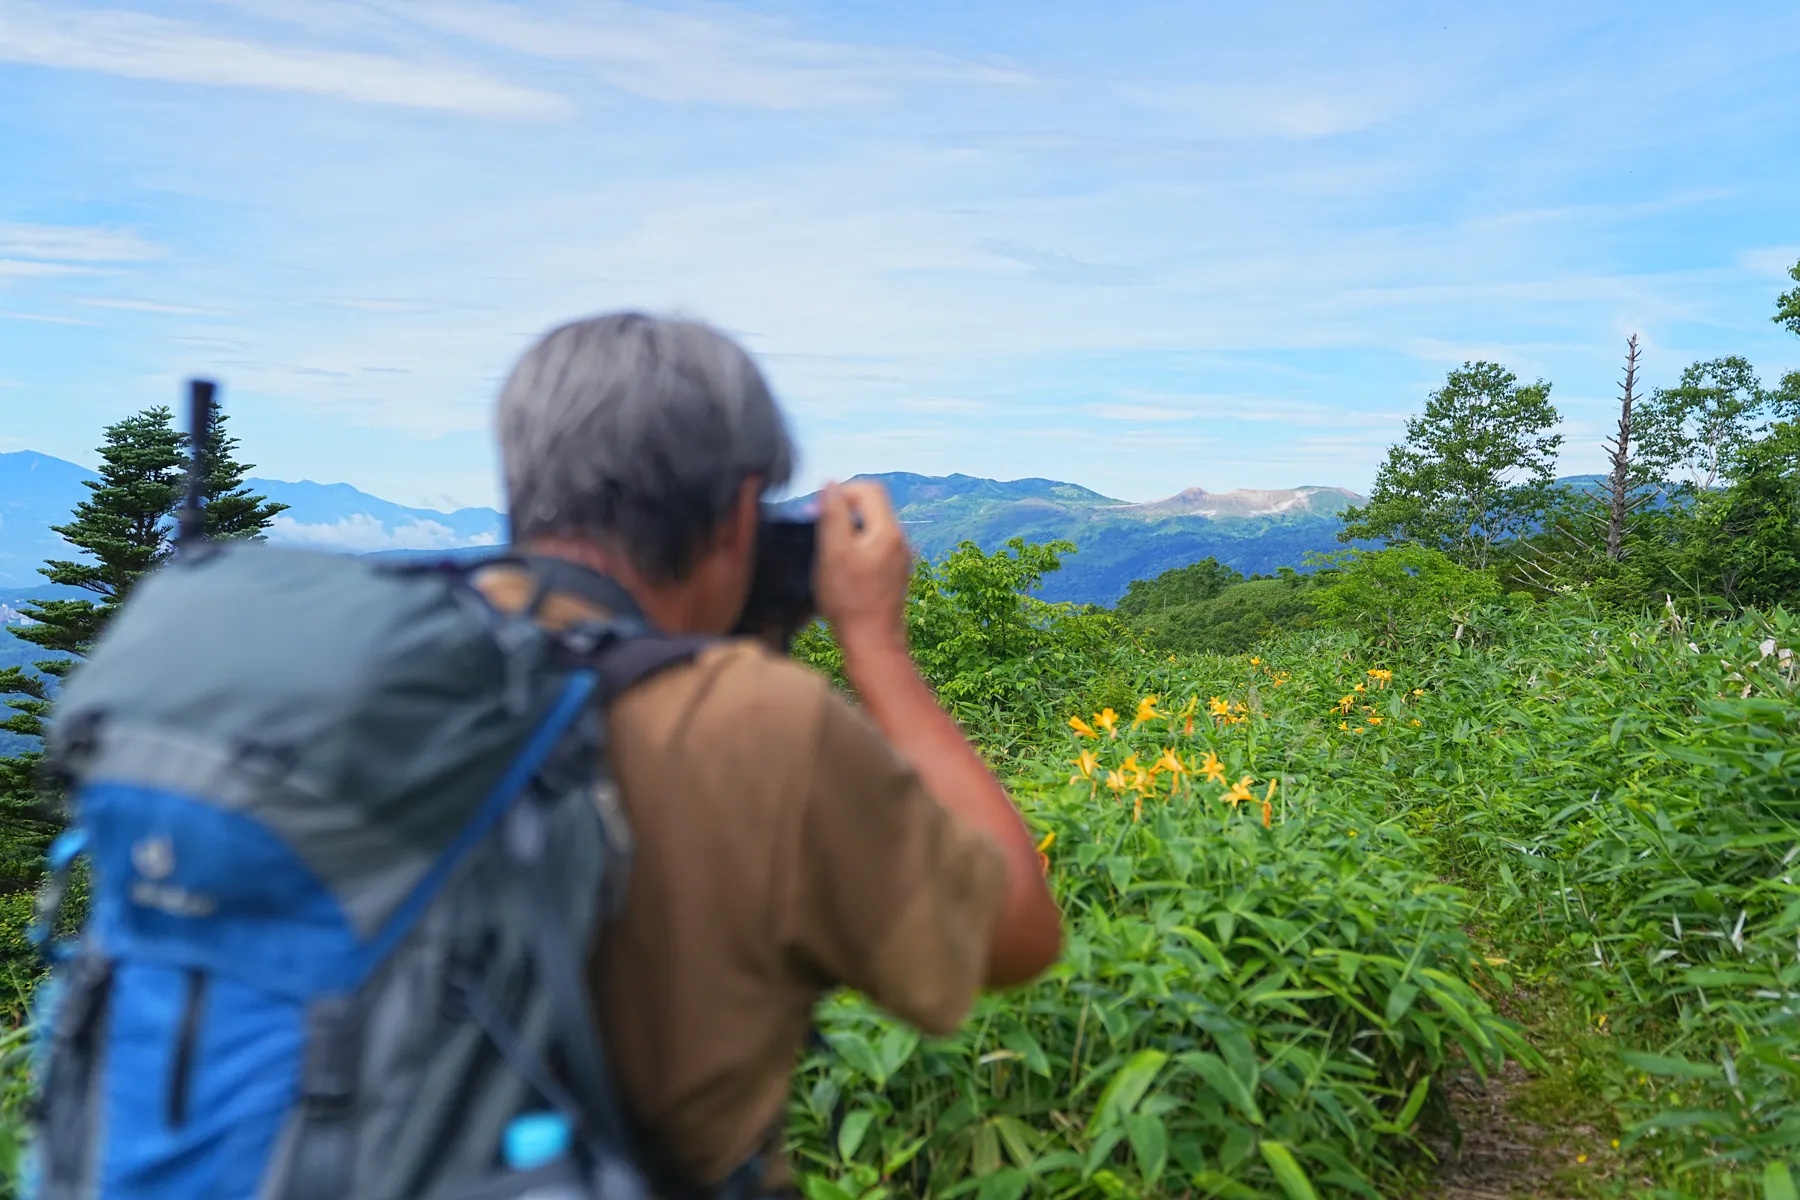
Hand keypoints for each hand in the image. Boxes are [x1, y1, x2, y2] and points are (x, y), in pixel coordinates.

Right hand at [815, 481, 911, 657]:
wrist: (873, 642)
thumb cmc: (850, 600)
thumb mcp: (833, 552)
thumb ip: (832, 514)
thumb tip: (830, 485)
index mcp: (888, 530)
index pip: (868, 489)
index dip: (840, 492)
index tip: (817, 510)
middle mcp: (899, 540)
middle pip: (872, 506)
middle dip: (843, 510)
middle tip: (818, 527)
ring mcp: (899, 558)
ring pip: (872, 528)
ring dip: (848, 530)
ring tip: (827, 550)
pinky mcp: (894, 574)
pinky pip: (875, 547)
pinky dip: (856, 548)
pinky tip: (840, 568)